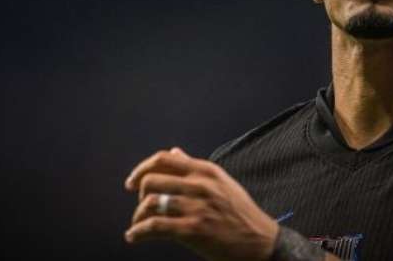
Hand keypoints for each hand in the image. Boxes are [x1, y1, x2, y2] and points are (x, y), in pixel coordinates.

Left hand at [124, 146, 278, 260]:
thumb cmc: (241, 213)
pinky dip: (138, 232)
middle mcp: (199, 184)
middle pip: (152, 180)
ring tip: (137, 224)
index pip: (164, 159)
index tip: (132, 182)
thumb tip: (175, 152)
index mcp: (205, 170)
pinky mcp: (193, 229)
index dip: (141, 169)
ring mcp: (196, 207)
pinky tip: (134, 236)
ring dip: (138, 216)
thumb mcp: (221, 182)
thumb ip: (195, 166)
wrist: (260, 241)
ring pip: (151, 202)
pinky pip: (155, 226)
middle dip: (139, 195)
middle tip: (140, 207)